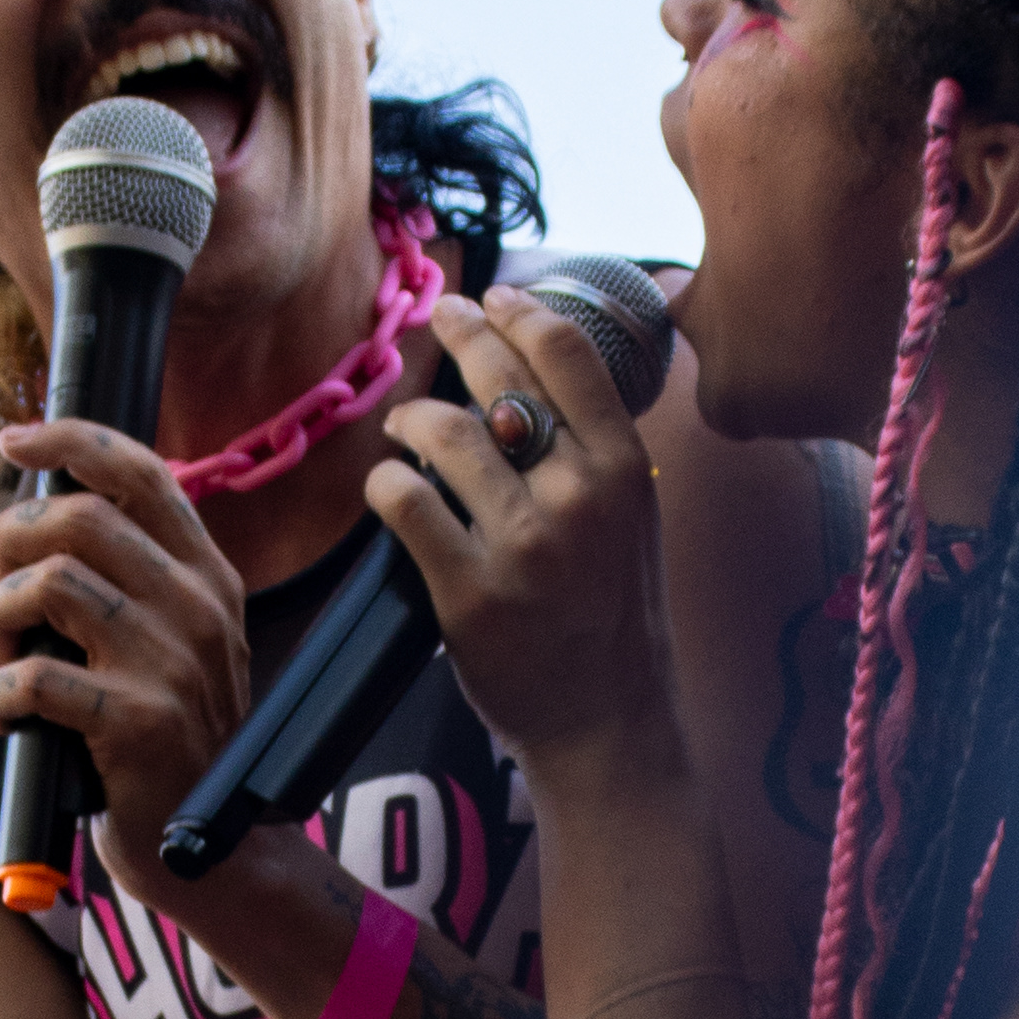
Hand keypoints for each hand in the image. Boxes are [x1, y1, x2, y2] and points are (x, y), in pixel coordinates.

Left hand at [0, 421, 254, 883]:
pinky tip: (8, 717)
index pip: (141, 472)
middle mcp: (199, 608)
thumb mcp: (175, 645)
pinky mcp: (138, 723)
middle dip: (11, 546)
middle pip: (76, 518)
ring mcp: (172, 663)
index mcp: (208, 577)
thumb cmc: (170, 742)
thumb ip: (131, 580)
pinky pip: (33, 678)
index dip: (69, 439)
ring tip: (7, 663)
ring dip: (1, 620)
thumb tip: (36, 515)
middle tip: (3, 602)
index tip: (16, 440)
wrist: (217, 852)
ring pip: (48, 585)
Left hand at [366, 292, 678, 769]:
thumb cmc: (610, 614)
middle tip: (440, 319)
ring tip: (406, 427)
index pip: (566, 352)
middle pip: (501, 378)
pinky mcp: (469, 592)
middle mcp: (577, 497)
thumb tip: (535, 369)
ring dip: (413, 418)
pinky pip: (407, 503)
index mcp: (623, 468)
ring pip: (444, 433)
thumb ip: (593, 447)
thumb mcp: (631, 518)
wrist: (606, 719)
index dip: (519, 311)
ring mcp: (523, 544)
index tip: (494, 298)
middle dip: (461, 332)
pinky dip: (387, 483)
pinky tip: (389, 485)